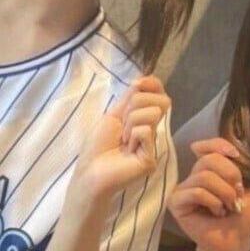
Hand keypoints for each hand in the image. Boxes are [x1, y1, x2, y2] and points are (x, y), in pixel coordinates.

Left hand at [74, 76, 170, 200]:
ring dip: (130, 124)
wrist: (90, 171)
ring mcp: (153, 145)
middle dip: (135, 106)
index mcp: (142, 119)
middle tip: (122, 127)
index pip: (158, 95)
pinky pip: (145, 131)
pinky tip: (127, 151)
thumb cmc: (98, 146)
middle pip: (158, 101)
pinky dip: (132, 136)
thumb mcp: (114, 115)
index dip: (153, 85)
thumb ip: (130, 98)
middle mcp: (151, 130)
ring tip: (123, 142)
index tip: (139, 83)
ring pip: (151, 113)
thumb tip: (144, 79)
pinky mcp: (152, 158)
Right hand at [168, 138, 249, 250]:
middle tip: (237, 195)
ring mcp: (184, 189)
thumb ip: (240, 170)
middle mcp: (195, 177)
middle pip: (209, 159)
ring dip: (224, 192)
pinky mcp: (176, 203)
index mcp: (212, 171)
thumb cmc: (243, 219)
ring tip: (228, 207)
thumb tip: (230, 152)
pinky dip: (212, 201)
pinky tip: (216, 213)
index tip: (235, 155)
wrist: (235, 243)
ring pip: (204, 176)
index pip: (207, 147)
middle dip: (230, 175)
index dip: (219, 145)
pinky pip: (196, 191)